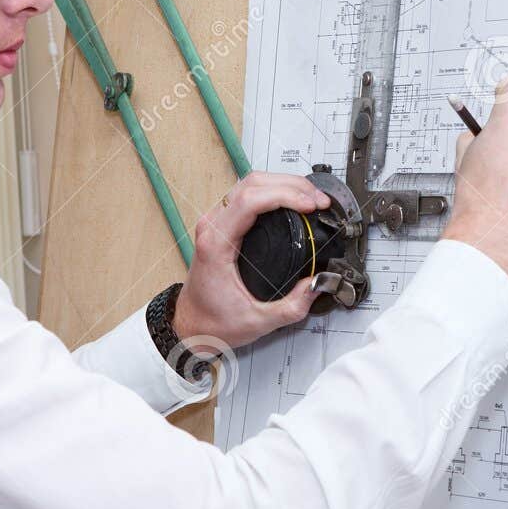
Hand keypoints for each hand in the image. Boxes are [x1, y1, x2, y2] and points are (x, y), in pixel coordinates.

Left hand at [172, 171, 331, 353]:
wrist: (190, 325)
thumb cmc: (211, 321)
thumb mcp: (258, 321)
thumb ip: (293, 306)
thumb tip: (317, 284)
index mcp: (217, 244)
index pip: (250, 201)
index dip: (285, 195)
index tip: (310, 205)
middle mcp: (212, 226)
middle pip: (252, 183)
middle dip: (291, 185)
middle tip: (318, 200)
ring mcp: (215, 222)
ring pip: (249, 183)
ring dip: (282, 184)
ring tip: (309, 197)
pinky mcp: (221, 224)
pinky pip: (247, 193)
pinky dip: (273, 191)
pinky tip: (290, 200)